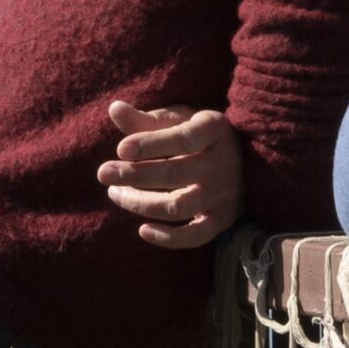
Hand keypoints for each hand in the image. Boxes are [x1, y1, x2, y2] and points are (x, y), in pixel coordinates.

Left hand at [96, 100, 242, 249]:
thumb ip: (146, 119)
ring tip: (115, 193)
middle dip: (135, 175)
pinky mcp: (221, 220)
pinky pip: (196, 236)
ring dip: (141, 203)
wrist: (245, 161)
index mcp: (214, 129)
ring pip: (179, 206)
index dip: (151, 144)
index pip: (183, 139)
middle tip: (103, 173)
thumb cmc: (199, 135)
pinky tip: (143, 231)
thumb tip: (114, 108)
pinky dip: (170, 238)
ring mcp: (223, 194)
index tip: (121, 149)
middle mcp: (223, 163)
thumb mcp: (179, 119)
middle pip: (175, 174)